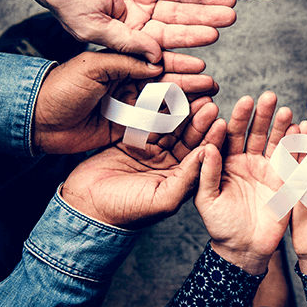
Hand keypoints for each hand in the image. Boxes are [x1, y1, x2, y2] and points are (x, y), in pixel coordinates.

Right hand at [20, 0, 237, 59]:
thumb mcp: (93, 26)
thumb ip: (126, 42)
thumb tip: (155, 61)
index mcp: (129, 32)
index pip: (164, 40)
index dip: (188, 39)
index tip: (213, 38)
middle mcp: (140, 11)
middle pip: (178, 16)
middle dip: (204, 16)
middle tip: (230, 15)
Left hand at [33, 50, 219, 154]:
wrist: (37, 121)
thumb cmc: (60, 89)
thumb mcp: (92, 67)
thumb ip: (125, 62)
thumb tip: (157, 61)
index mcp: (120, 63)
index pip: (155, 61)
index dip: (178, 64)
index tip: (201, 67)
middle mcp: (127, 84)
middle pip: (164, 82)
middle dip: (189, 84)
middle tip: (212, 86)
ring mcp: (127, 107)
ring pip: (162, 104)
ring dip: (185, 104)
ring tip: (206, 106)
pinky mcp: (125, 130)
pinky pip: (152, 126)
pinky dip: (170, 125)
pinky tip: (188, 125)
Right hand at [60, 99, 220, 228]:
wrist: (86, 205)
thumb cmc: (125, 210)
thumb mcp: (163, 199)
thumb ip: (187, 178)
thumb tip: (207, 154)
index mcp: (180, 179)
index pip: (200, 156)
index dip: (211, 139)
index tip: (220, 122)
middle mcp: (168, 163)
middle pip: (187, 138)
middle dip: (198, 121)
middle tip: (209, 103)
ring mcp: (150, 150)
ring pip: (170, 126)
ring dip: (180, 112)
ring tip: (192, 97)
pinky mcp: (132, 139)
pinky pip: (147, 121)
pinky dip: (156, 110)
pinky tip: (165, 96)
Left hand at [196, 93, 294, 274]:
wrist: (245, 249)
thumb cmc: (220, 226)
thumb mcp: (207, 201)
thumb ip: (206, 175)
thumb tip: (207, 147)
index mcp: (226, 161)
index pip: (230, 134)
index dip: (236, 119)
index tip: (243, 102)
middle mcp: (247, 160)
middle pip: (255, 131)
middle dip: (261, 114)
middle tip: (268, 96)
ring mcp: (267, 168)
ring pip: (275, 141)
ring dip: (281, 125)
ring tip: (286, 110)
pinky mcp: (285, 180)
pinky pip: (292, 160)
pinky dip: (297, 146)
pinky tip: (301, 131)